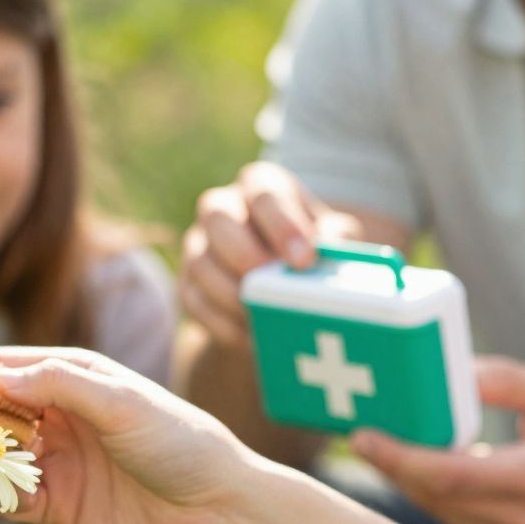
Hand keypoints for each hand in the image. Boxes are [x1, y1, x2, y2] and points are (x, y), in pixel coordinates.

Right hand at [0, 346, 256, 523]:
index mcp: (74, 377)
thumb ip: (59, 385)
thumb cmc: (181, 443)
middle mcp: (58, 415)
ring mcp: (57, 460)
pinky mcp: (59, 506)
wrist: (220, 508)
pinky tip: (18, 499)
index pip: (2, 366)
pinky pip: (8, 500)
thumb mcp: (122, 404)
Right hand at [179, 160, 362, 346]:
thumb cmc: (312, 250)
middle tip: (274, 287)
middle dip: (247, 254)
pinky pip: (194, 301)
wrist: (281, 285)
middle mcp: (223, 206)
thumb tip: (333, 250)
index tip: (304, 259)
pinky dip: (223, 323)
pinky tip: (251, 338)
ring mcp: (199, 243)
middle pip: (218, 217)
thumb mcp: (333, 238)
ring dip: (234, 294)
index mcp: (262, 185)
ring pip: (202, 262)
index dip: (283, 225)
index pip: (264, 194)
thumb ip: (336, 238)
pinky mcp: (188, 283)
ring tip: (267, 318)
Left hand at [352, 358, 524, 523]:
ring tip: (425, 445)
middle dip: (397, 460)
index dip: (400, 457)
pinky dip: (444, 499)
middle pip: (433, 493)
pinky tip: (467, 480)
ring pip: (437, 510)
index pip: (451, 475)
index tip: (362, 436)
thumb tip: (453, 374)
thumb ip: (509, 381)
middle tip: (370, 428)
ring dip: (420, 478)